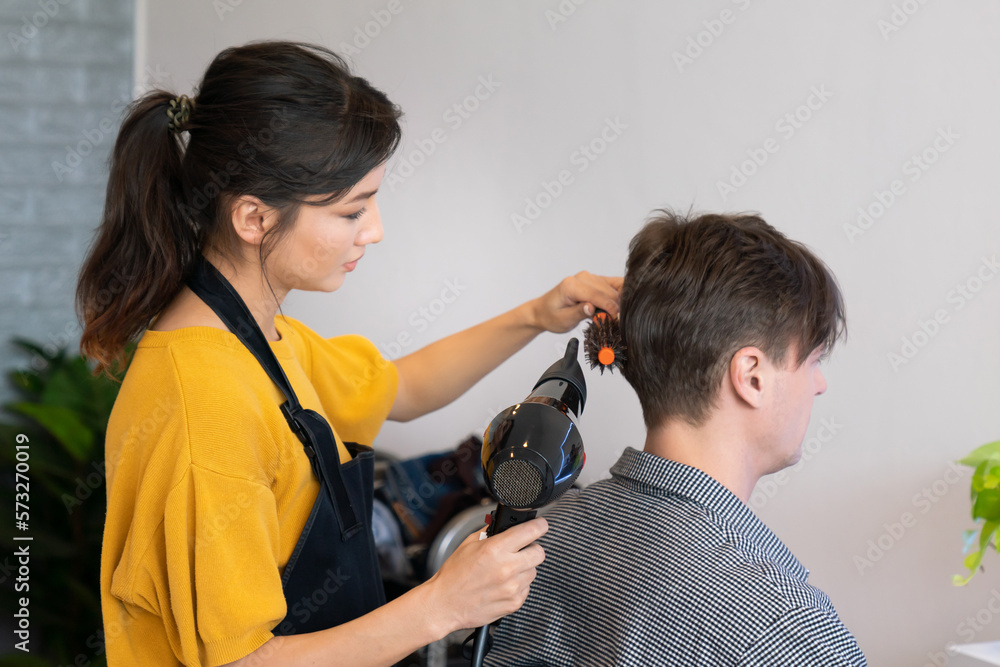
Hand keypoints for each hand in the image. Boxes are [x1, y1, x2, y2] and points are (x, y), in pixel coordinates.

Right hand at [421, 517, 548, 634]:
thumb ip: (490, 532)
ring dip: (524, 568)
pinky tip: (502, 584)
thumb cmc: (454, 574)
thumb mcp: (468, 544)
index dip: (539, 525)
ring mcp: (512, 587)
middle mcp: (507, 568)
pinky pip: (527, 588)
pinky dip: (519, 584)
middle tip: (521, 550)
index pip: (531, 531)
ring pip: (533, 571)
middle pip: (539, 552)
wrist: (445, 604)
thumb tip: (506, 523)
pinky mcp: (514, 603)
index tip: (541, 525)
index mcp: (495, 549)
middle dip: (532, 548)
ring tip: (505, 570)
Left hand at [529, 271, 622, 333]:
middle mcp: (582, 277)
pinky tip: (617, 306)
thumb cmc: (551, 316)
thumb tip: (592, 308)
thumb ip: (578, 313)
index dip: (611, 310)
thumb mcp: (563, 320)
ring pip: (614, 287)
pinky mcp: (595, 279)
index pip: (598, 296)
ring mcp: (590, 277)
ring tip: (615, 316)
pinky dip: (619, 294)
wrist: (544, 310)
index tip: (617, 322)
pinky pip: (613, 284)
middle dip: (616, 307)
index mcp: (571, 286)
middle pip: (609, 292)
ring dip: (618, 302)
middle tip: (617, 323)